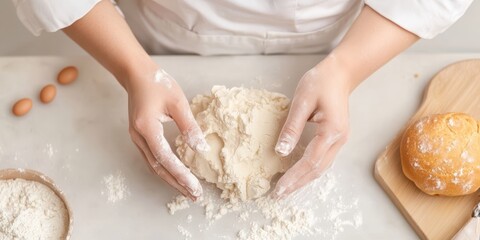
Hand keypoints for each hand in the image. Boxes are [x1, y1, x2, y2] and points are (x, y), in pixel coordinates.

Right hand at [125, 64, 208, 200]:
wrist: (137, 74)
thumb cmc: (158, 83)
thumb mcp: (178, 103)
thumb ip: (189, 127)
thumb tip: (201, 149)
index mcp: (147, 128)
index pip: (165, 158)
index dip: (180, 175)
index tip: (195, 186)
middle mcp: (138, 137)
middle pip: (158, 168)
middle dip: (176, 183)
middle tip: (194, 195)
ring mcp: (136, 138)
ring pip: (153, 166)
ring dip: (170, 179)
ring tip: (187, 190)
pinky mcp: (139, 137)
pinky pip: (151, 158)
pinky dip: (164, 169)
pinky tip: (176, 175)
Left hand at [272, 57, 350, 197]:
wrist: (340, 74)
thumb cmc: (320, 82)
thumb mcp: (302, 101)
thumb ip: (292, 127)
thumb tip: (281, 151)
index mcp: (331, 131)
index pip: (310, 161)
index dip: (294, 176)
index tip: (279, 188)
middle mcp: (338, 140)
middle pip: (317, 170)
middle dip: (298, 184)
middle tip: (278, 196)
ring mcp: (339, 141)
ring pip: (321, 168)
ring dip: (303, 180)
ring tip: (286, 190)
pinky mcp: (335, 139)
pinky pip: (322, 160)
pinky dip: (309, 171)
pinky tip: (298, 175)